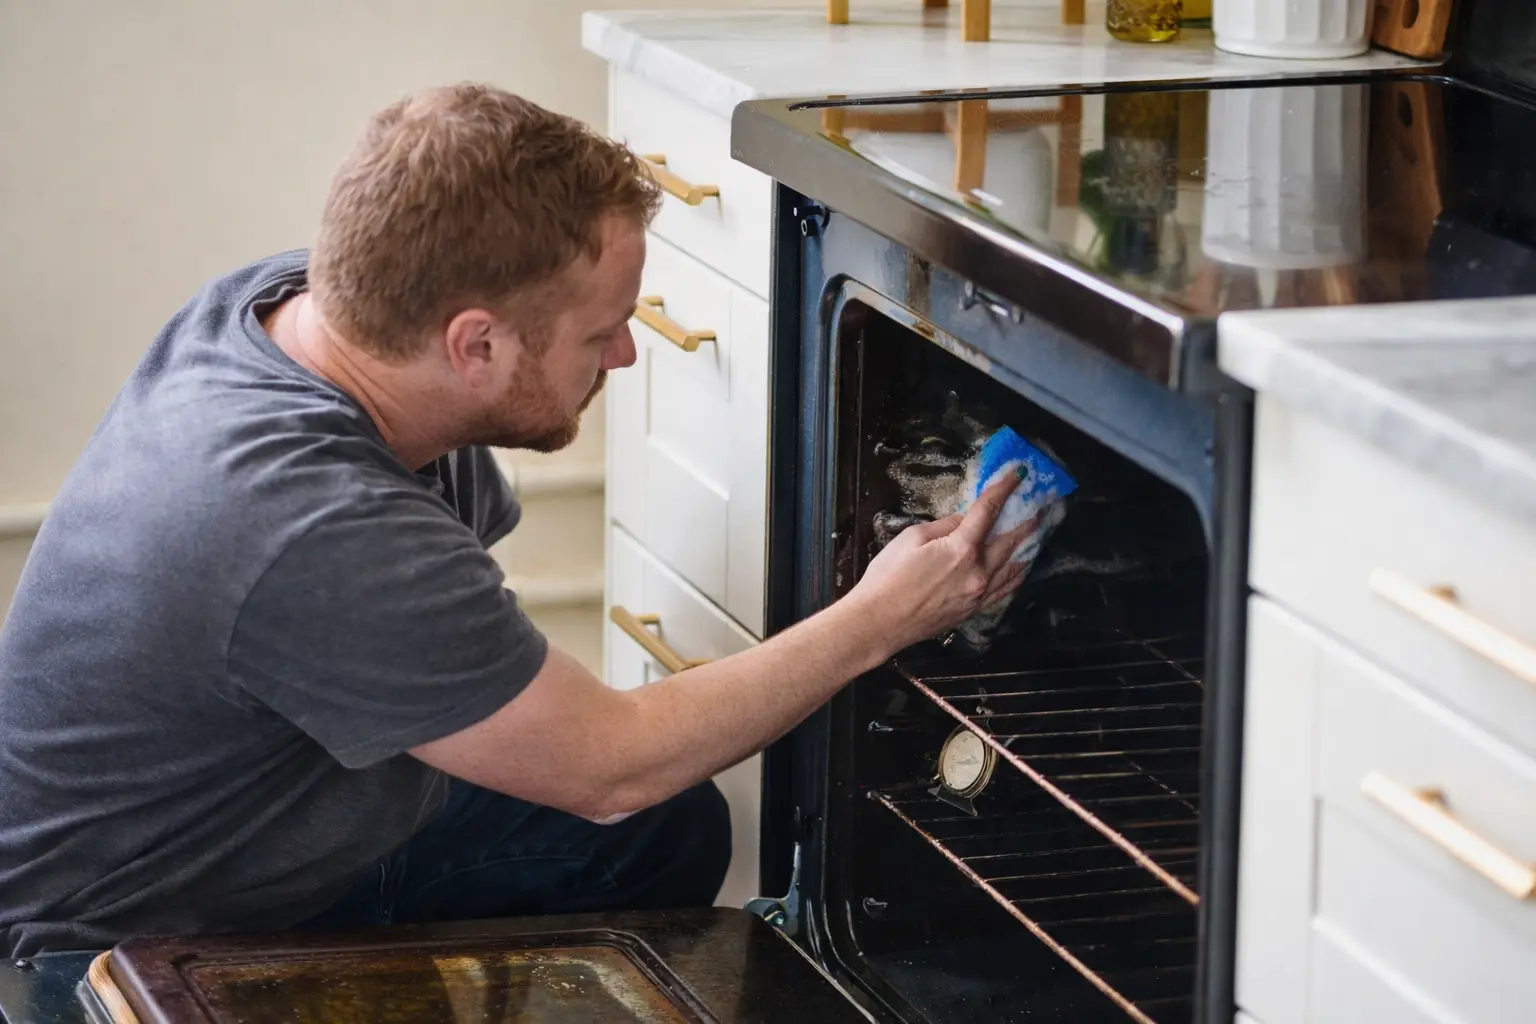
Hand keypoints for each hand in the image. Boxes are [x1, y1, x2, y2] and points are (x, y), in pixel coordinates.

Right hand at [849, 475, 1036, 653]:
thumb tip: (963, 520)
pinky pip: (1003, 592)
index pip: (988, 511)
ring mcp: (978, 595)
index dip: (1004, 489)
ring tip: (1036, 536)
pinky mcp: (972, 611)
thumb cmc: (887, 577)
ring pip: (1012, 569)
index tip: (1019, 474)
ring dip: (1026, 550)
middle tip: (1038, 508)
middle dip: (1024, 522)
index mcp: (961, 549)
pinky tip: (1020, 570)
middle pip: (1009, 541)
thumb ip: (943, 526)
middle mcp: (977, 572)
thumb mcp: (911, 538)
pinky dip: (1015, 578)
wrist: (879, 622)